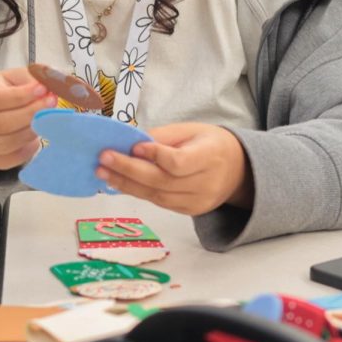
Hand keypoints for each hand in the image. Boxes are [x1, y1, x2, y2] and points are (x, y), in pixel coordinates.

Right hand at [0, 67, 53, 170]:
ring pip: (5, 143)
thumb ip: (34, 78)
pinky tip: (36, 137)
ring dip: (30, 132)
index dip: (20, 97)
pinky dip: (26, 150)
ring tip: (47, 120)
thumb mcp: (18, 76)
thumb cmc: (8, 90)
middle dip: (30, 114)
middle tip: (52, 103)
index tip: (43, 90)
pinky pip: (8, 160)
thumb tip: (53, 85)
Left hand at [96, 123, 254, 215]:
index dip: (155, 156)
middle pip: (162, 181)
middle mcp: (206, 183)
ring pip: (157, 196)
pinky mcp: (190, 211)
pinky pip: (159, 203)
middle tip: (103, 159)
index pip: (179, 162)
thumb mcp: (191, 130)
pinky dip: (137, 192)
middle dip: (129, 170)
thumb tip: (129, 142)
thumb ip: (162, 136)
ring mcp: (198, 201)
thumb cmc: (209, 143)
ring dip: (126, 184)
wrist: (237, 170)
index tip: (133, 146)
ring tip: (103, 173)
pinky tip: (119, 182)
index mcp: (210, 156)